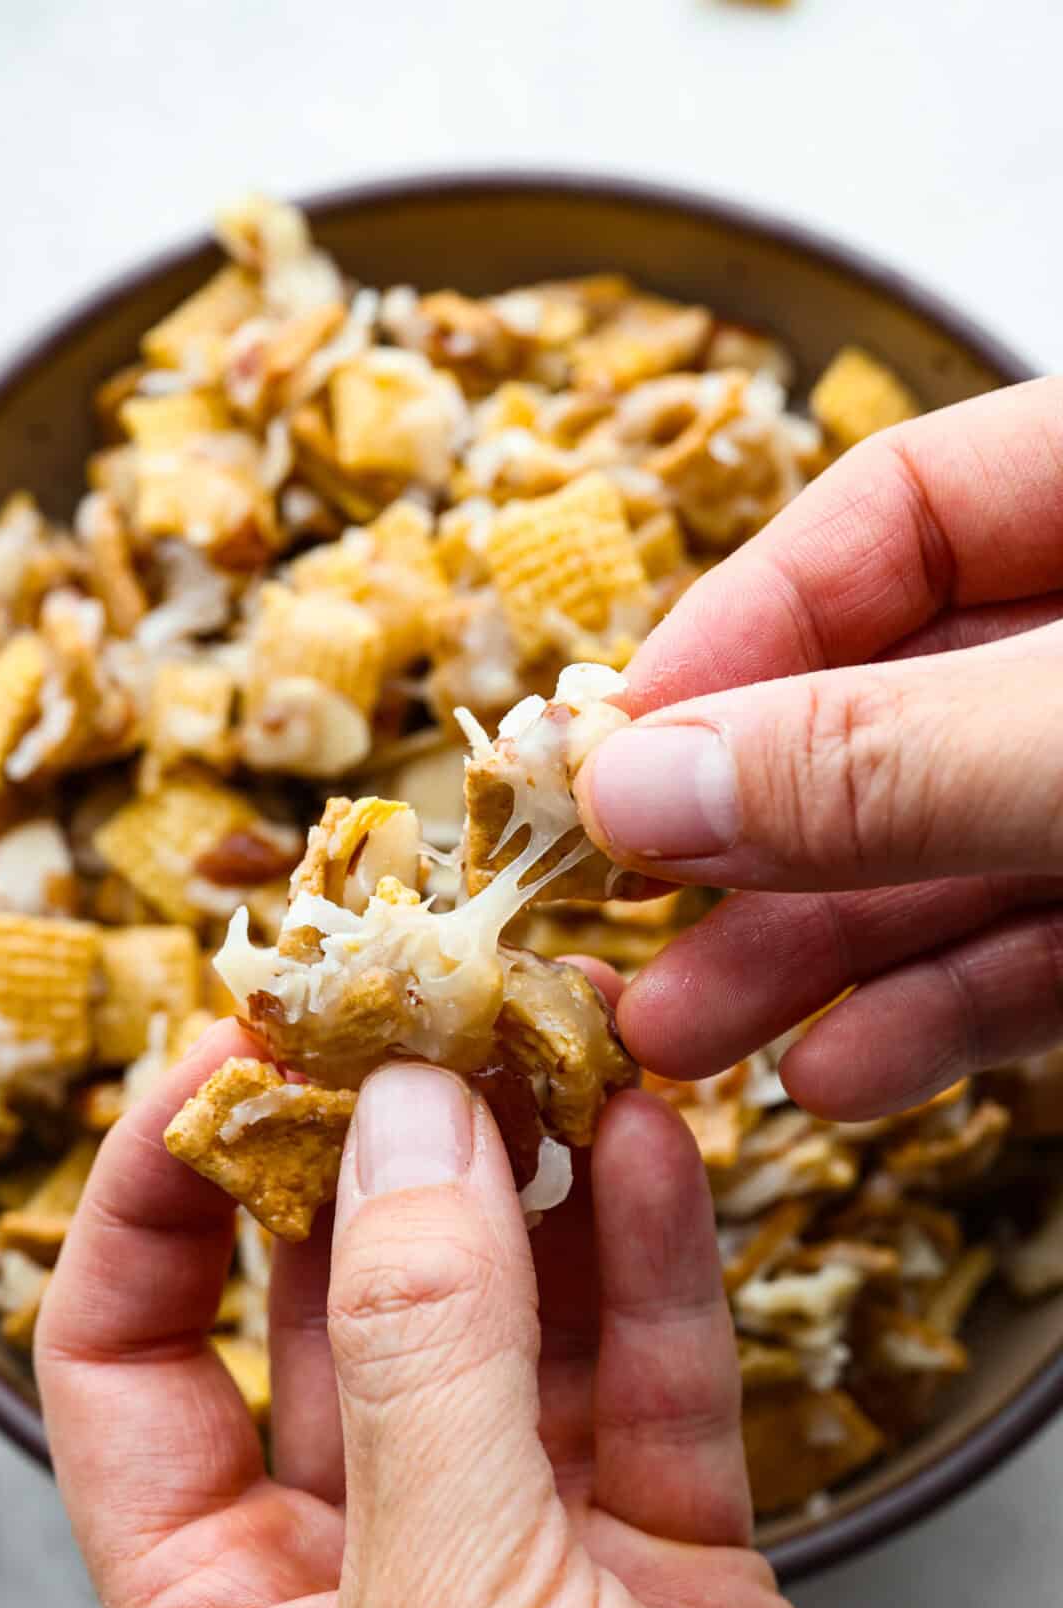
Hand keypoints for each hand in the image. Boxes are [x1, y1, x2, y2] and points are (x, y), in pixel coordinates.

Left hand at [36, 1015, 908, 1607]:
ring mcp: (525, 1565)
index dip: (155, 1193)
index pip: (130, 1359)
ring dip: (526, 1183)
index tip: (229, 1053)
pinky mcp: (674, 1569)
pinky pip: (649, 1379)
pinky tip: (644, 1156)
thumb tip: (398, 1126)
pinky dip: (648, 1261)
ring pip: (507, 1325)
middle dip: (369, 1154)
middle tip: (413, 1011)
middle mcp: (364, 1577)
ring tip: (547, 1048)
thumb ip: (424, 1363)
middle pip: (330, 1308)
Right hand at [577, 376, 1062, 1118]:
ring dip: (817, 951)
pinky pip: (1049, 941)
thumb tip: (634, 788)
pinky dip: (949, 1014)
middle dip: (753, 834)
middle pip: (897, 704)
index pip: (893, 512)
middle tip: (615, 923)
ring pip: (959, 845)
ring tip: (686, 1038)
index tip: (610, 755)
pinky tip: (844, 1073)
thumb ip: (886, 760)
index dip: (736, 628)